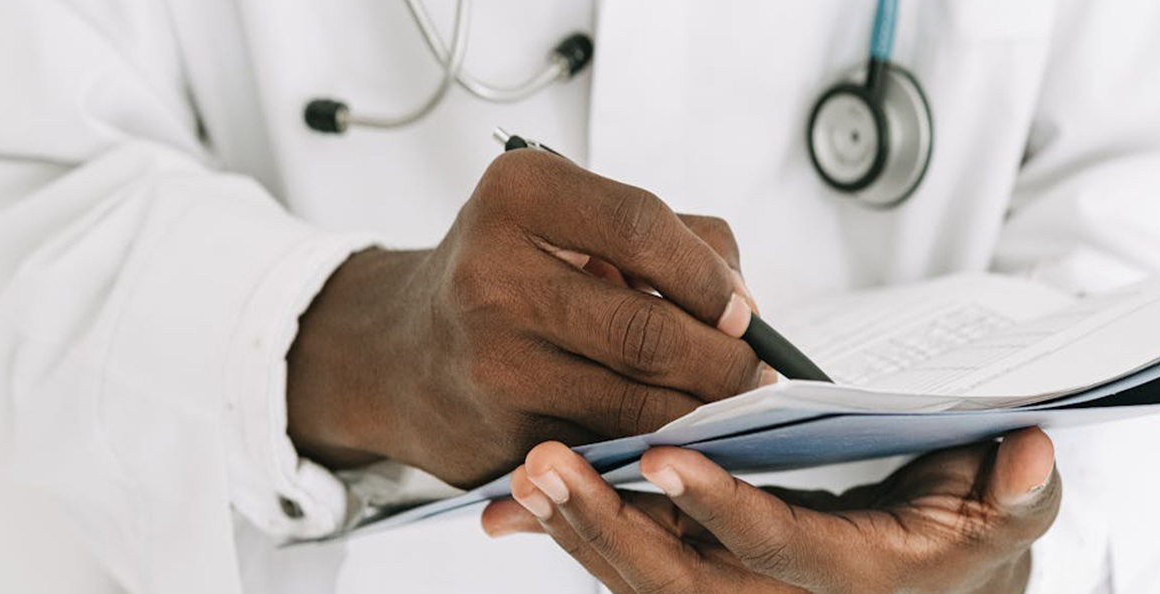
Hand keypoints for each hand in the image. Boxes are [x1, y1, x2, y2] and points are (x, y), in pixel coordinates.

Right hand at [285, 149, 766, 486]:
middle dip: (724, 361)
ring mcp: (492, 361)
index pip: (642, 228)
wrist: (401, 353)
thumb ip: (669, 238)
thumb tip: (743, 307)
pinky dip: (657, 447)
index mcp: (519, 195)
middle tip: (757, 373)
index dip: (709, 276)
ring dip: (702, 412)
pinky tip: (677, 438)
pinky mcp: (501, 435)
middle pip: (647, 330)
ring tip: (730, 405)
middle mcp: (493, 274)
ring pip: (637, 401)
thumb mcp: (569, 219)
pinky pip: (610, 447)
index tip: (742, 311)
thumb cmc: (508, 273)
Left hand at [482, 428, 1059, 593]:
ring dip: (581, 530)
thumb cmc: (963, 541)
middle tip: (549, 468)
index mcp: (857, 579)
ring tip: (525, 479)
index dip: (723, 508)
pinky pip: (637, 568)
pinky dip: (584, 535)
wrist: (937, 584)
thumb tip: (1024, 456)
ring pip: (646, 581)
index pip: (780, 549)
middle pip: (682, 582)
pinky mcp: (709, 578)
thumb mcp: (1008, 518)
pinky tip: (531, 504)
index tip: (666, 454)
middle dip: (611, 528)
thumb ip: (1018, 495)